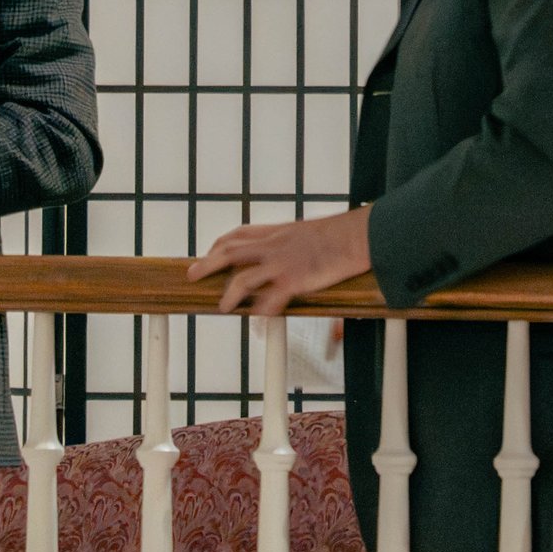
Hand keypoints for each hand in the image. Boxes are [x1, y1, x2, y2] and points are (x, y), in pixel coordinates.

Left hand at [188, 208, 372, 317]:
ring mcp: (282, 263)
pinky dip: (261, 312)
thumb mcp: (310, 231)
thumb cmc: (342, 234)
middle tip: (192, 276)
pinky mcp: (294, 280)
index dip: (218, 245)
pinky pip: (270, 300)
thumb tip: (294, 251)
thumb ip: (294, 242)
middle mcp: (274, 246)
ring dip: (228, 295)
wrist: (360, 236)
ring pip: (242, 278)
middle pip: (229, 252)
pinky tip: (258, 320)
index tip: (210, 253)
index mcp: (278, 232)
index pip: (238, 234)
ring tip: (222, 308)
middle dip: (206, 264)